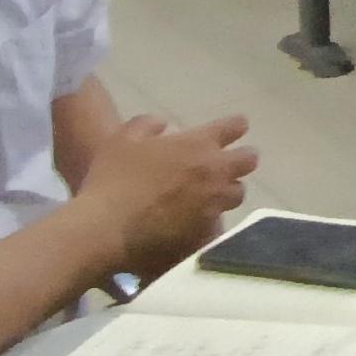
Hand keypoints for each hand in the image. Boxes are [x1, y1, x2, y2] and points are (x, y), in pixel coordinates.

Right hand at [81, 112, 255, 274]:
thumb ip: (147, 124)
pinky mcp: (205, 231)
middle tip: (226, 163)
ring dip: (228, 190)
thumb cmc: (113, 178)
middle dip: (241, 159)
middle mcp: (214, 172)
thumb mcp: (123, 138)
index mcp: (198, 144)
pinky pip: (220, 221)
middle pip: (249, 161)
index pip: (233, 126)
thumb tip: (163, 124)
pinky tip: (197, 220)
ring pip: (238, 193)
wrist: (107, 228)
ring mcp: (213, 203)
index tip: (234, 129)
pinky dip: (212, 218)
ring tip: (212, 194)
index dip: (235, 126)